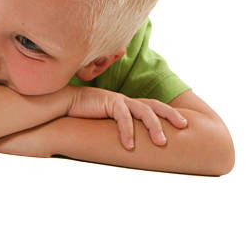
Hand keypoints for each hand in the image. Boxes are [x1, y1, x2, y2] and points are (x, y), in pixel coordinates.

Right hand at [67, 86, 187, 149]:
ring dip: (154, 127)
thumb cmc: (83, 116)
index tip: (183, 125)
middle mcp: (126, 100)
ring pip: (144, 111)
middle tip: (184, 127)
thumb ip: (118, 131)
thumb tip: (130, 149)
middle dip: (171, 115)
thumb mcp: (105, 124)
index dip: (169, 114)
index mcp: (127, 104)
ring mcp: (118, 100)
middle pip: (155, 105)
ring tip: (161, 142)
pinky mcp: (108, 102)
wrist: (64, 104)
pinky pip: (123, 118)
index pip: (153, 107)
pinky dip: (127, 132)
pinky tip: (129, 146)